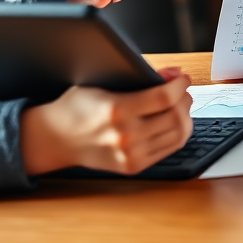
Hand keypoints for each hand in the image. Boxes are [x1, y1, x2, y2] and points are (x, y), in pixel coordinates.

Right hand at [20, 68, 193, 174]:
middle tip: (183, 90)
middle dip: (185, 99)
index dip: (179, 85)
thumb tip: (170, 75)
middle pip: (175, 117)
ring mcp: (130, 155)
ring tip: (180, 106)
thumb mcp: (102, 83)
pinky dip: (177, 134)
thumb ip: (137, 79)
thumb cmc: (77, 107)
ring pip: (177, 135)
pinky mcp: (133, 166)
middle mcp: (125, 136)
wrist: (57, 138)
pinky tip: (173, 122)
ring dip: (185, 117)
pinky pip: (168, 149)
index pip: (163, 98)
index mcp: (116, 110)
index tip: (182, 78)